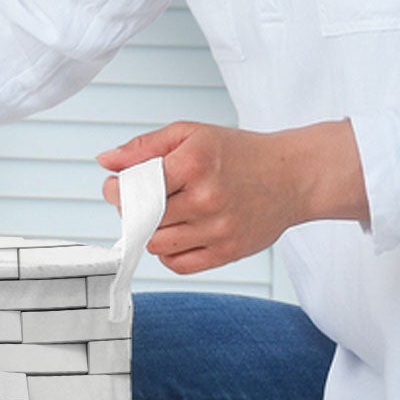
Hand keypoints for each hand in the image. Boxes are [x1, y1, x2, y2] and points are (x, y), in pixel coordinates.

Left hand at [96, 119, 367, 273]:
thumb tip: (106, 162)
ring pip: (156, 245)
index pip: (134, 188)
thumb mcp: (191, 134)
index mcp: (194, 163)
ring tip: (164, 216)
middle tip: (142, 200)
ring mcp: (218, 228)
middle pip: (142, 219)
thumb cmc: (239, 153)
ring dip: (150, 232)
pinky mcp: (229, 251)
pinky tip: (179, 234)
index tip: (117, 186)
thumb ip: (145, 146)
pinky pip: (179, 264)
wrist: (293, 176)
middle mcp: (206, 198)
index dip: (117, 190)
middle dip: (132, 210)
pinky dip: (169, 253)